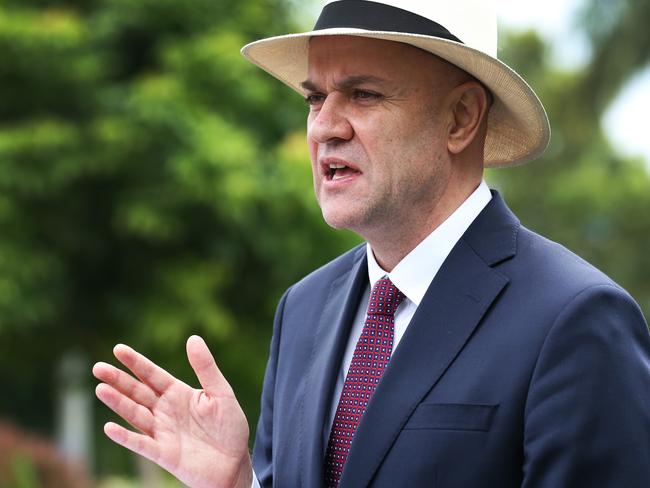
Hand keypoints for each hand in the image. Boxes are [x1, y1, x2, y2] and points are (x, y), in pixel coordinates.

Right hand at [93, 335, 251, 487]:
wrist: (234, 463)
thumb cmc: (229, 426)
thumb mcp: (221, 392)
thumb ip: (205, 367)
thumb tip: (193, 338)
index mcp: (178, 393)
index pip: (152, 375)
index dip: (136, 363)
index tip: (118, 349)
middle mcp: (165, 411)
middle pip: (137, 392)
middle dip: (118, 380)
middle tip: (98, 368)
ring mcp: (162, 432)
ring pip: (135, 415)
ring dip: (118, 403)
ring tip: (100, 389)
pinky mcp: (163, 454)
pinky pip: (141, 444)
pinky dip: (125, 437)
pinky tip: (109, 427)